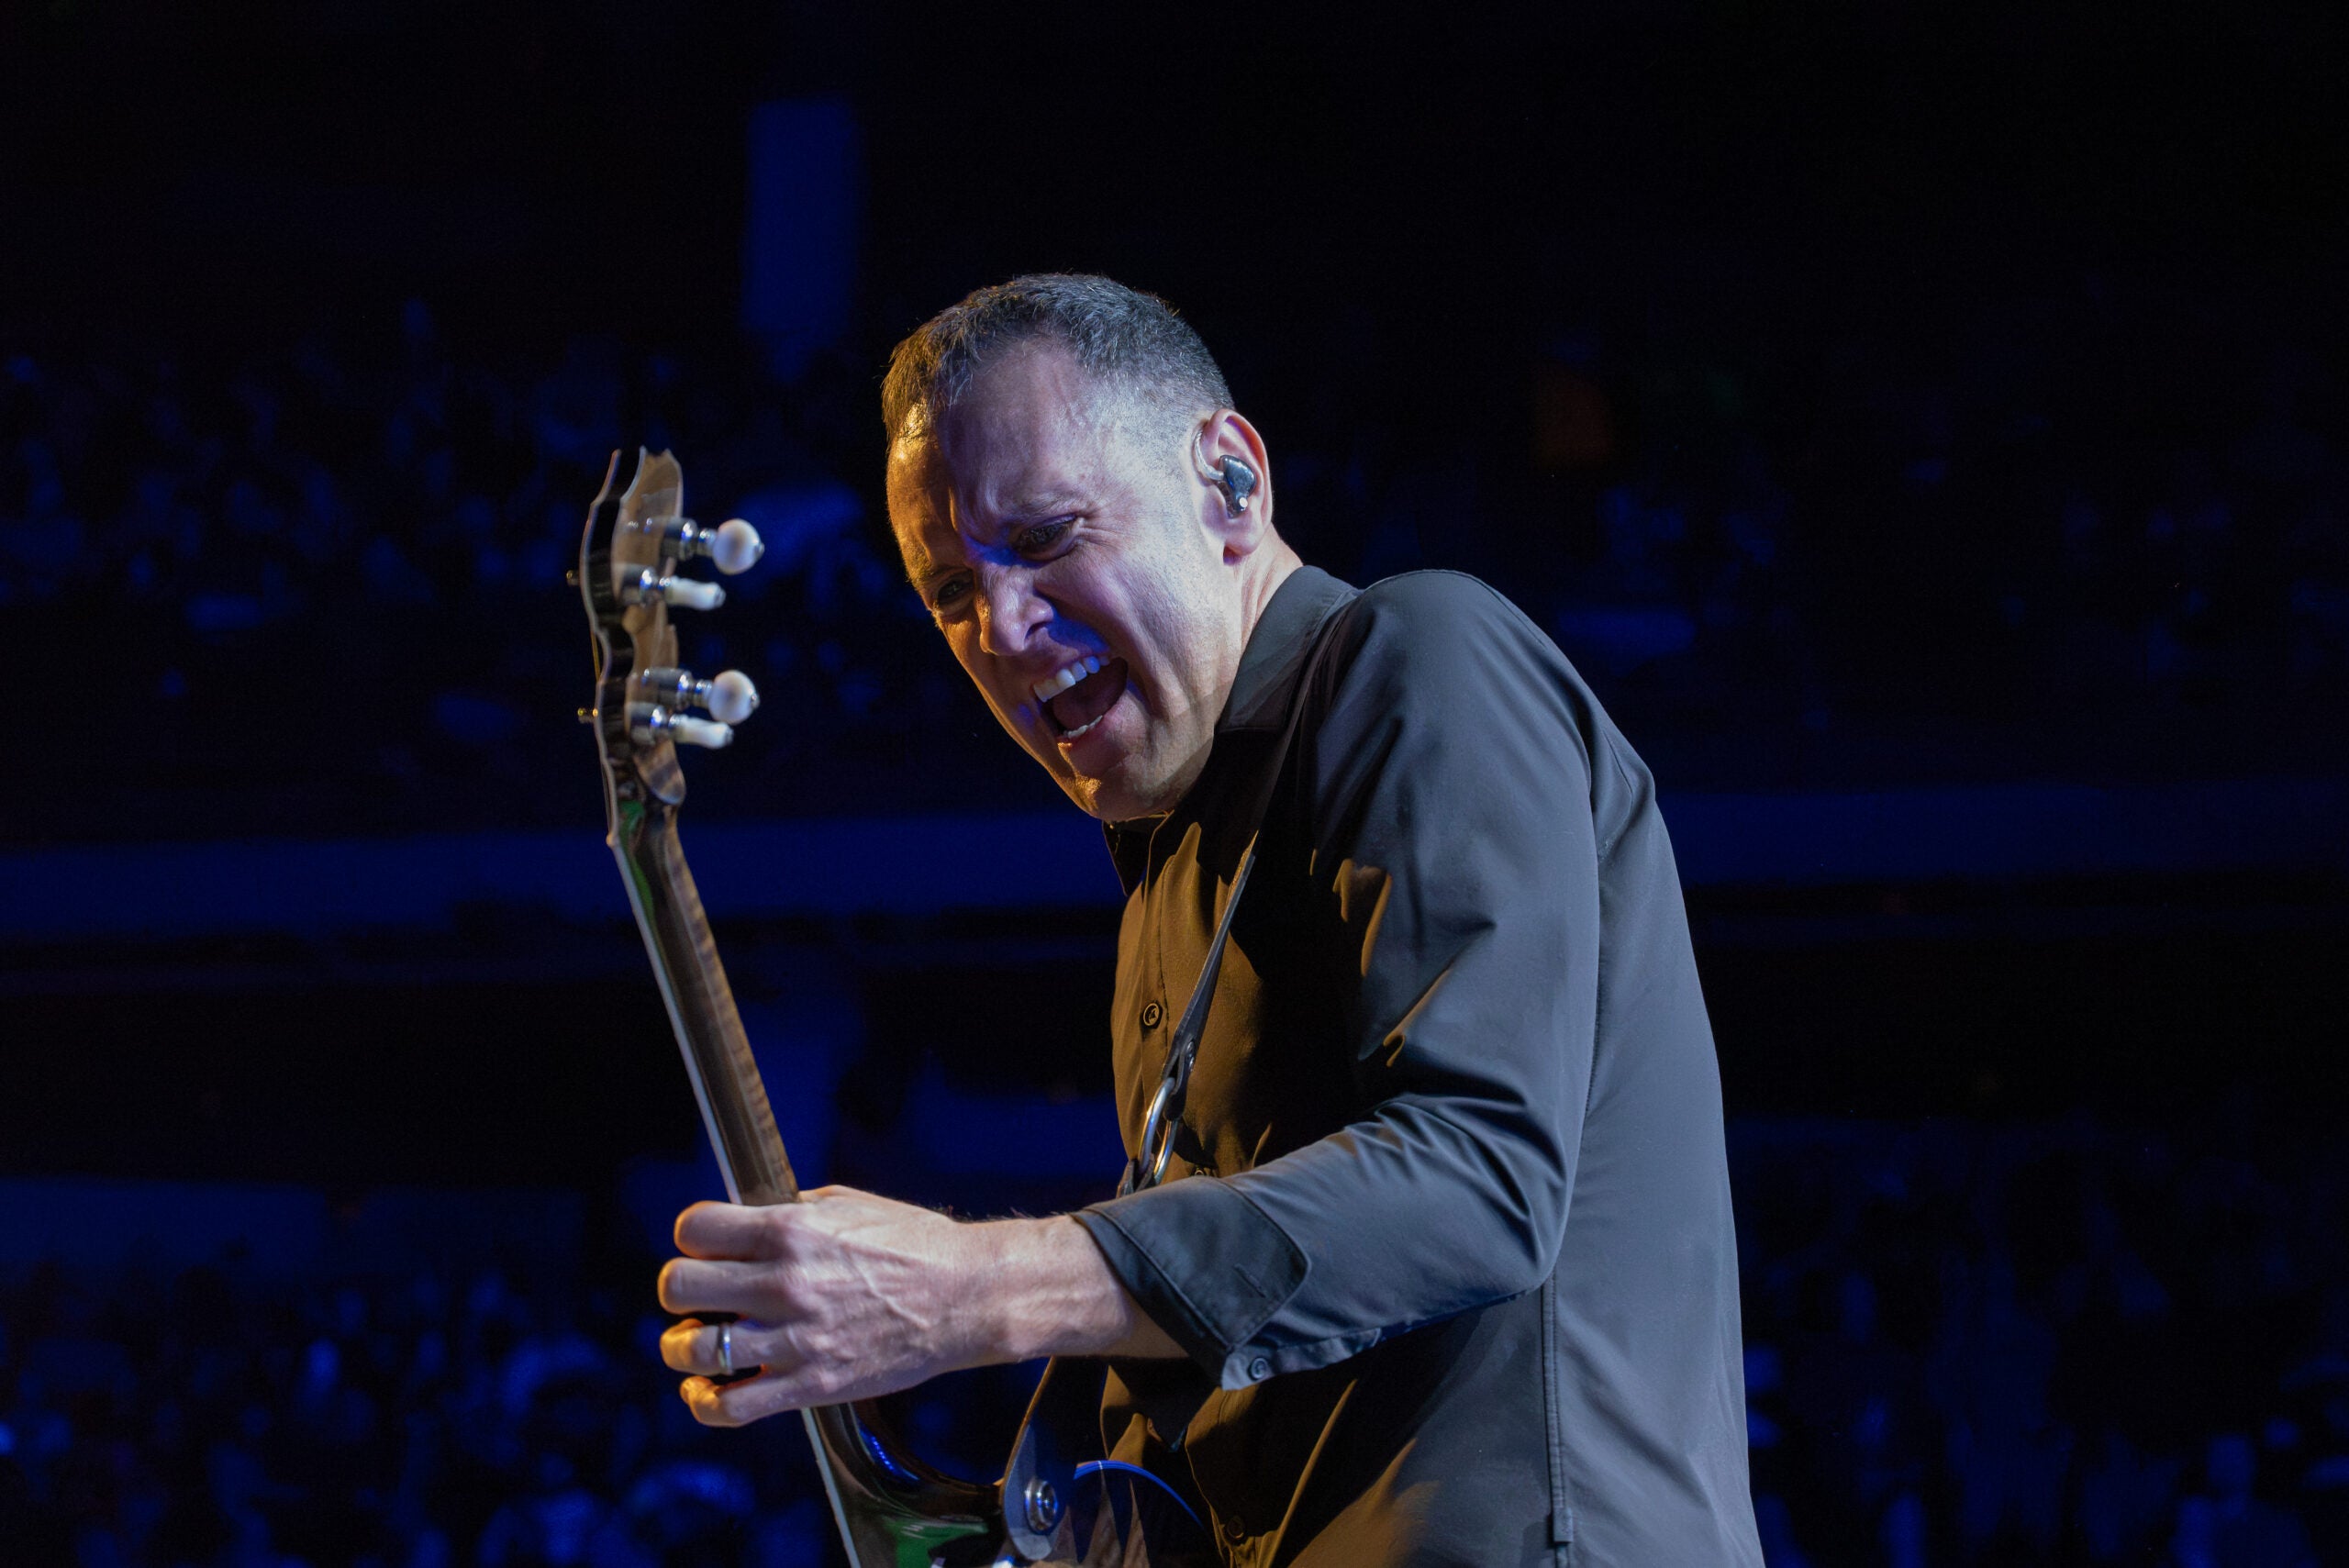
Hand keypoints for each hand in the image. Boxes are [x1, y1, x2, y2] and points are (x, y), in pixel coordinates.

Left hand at [657, 1187, 1183, 1426]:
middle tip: (698, 1294)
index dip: (693, 1237)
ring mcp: (794, 1337)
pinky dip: (704, 1401)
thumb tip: (752, 1217)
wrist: (966, 1299)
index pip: (695, 1229)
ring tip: (694, 1342)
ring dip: (683, 1345)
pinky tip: (707, 1389)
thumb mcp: (851, 1205)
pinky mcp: (809, 1384)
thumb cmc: (915, 1245)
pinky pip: (729, 1405)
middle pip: (678, 1286)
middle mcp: (785, 1282)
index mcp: (793, 1230)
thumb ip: (793, 1211)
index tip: (705, 1246)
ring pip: (693, 1348)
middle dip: (681, 1288)